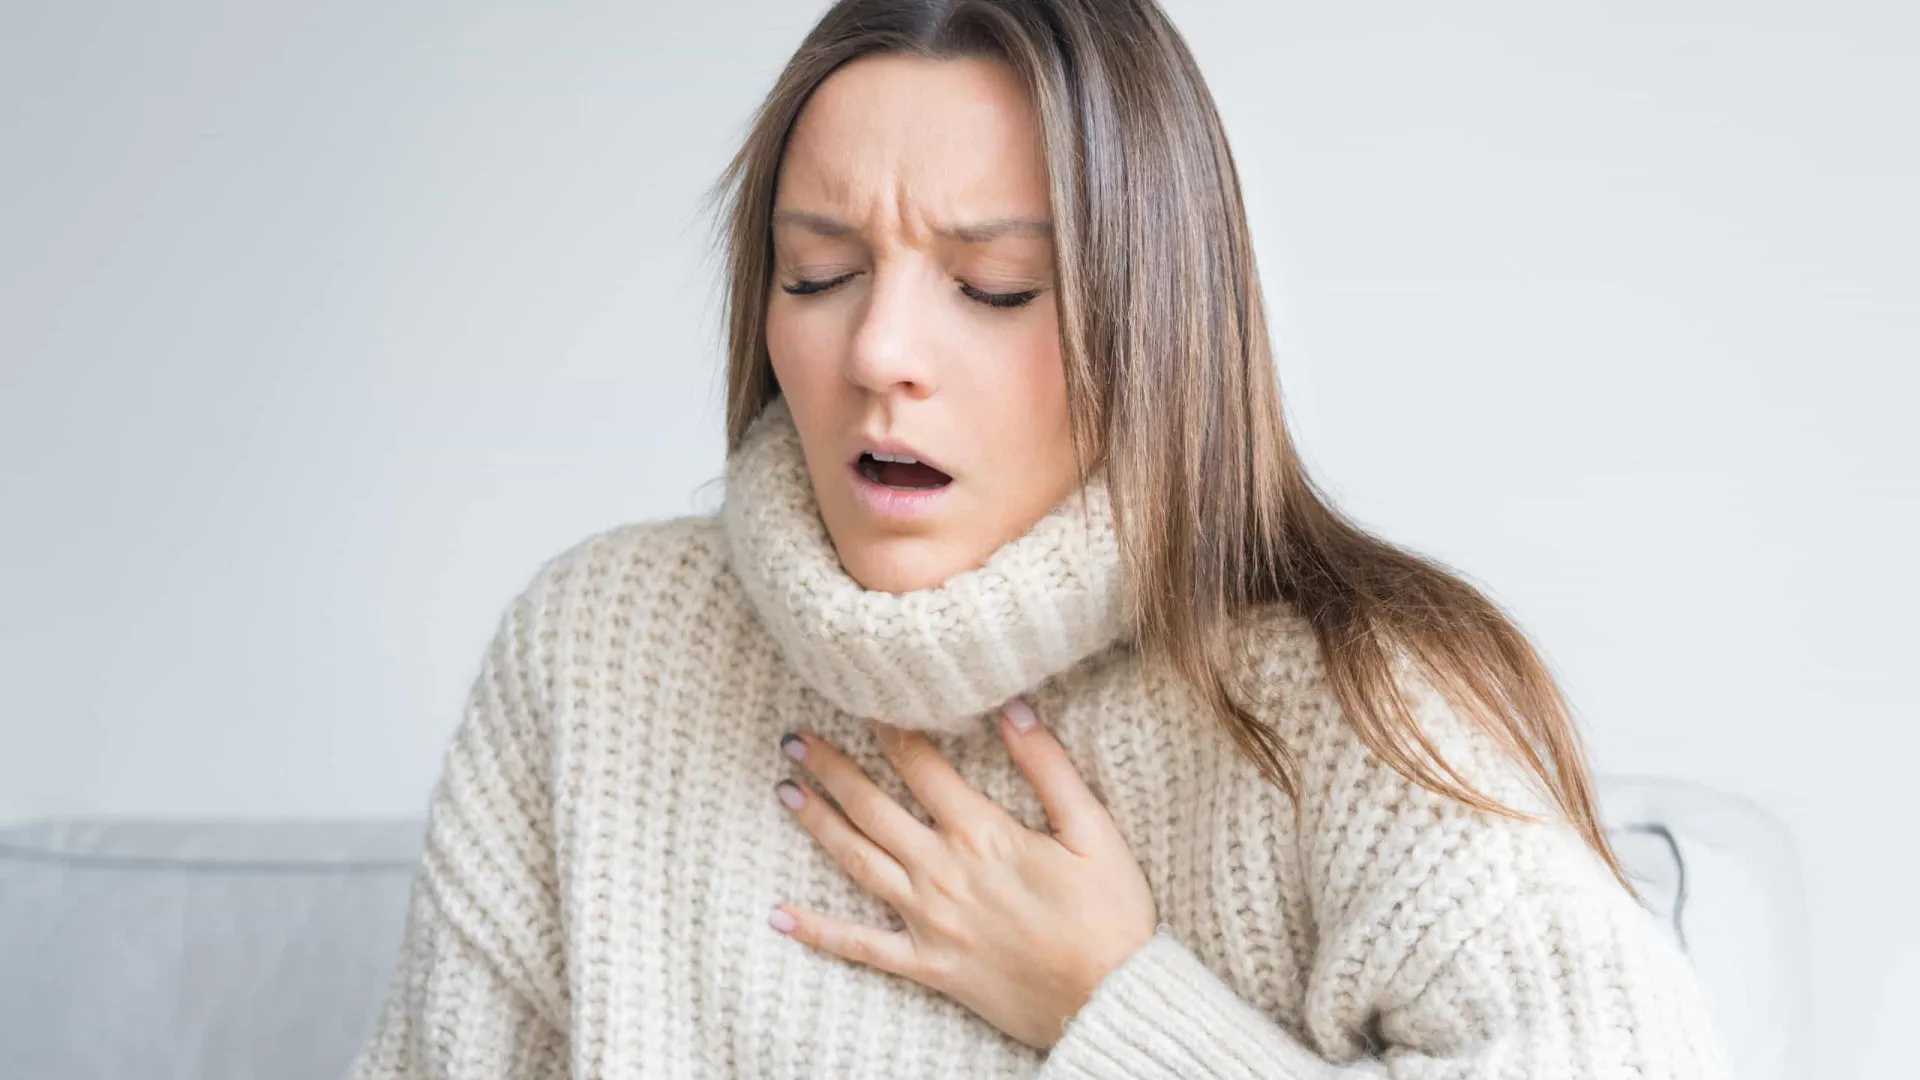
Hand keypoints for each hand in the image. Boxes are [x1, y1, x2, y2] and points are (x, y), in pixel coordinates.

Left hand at [769, 699, 1158, 1048]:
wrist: (1110, 1001)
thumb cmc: (1111, 915)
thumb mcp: (1095, 831)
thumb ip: (1049, 768)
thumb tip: (1013, 709)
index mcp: (984, 834)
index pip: (922, 767)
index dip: (889, 730)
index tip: (859, 701)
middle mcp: (945, 872)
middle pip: (874, 809)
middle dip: (832, 769)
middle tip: (795, 739)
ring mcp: (930, 921)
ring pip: (859, 862)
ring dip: (819, 824)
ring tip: (785, 791)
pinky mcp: (929, 965)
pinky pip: (862, 947)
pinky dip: (819, 932)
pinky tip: (779, 916)